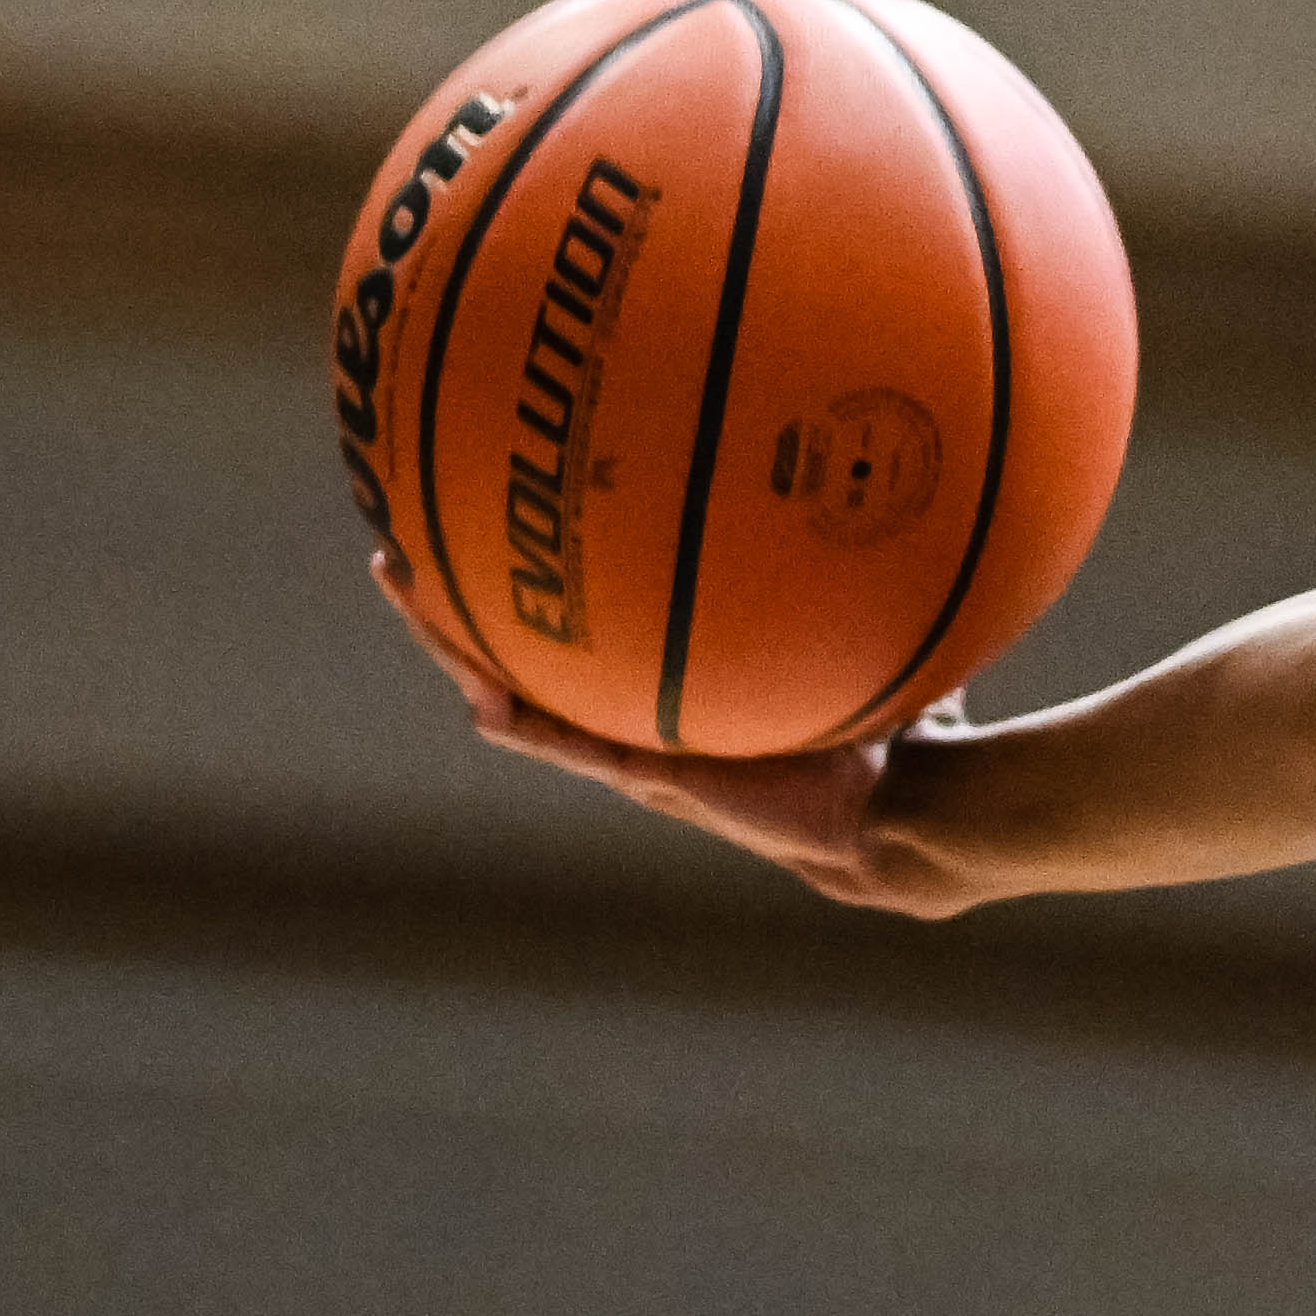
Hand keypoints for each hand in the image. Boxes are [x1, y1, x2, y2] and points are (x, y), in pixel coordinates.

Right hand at [364, 541, 964, 911]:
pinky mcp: (644, 773)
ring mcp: (631, 748)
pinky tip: (471, 680)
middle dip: (471, 604)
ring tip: (404, 582)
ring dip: (458, 642)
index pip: (593, 638)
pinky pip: (554, 737)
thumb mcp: (868, 632)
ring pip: (516, 691)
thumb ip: (874, 580)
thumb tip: (912, 499)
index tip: (510, 532)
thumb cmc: (892, 734)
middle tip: (414, 542)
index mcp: (675, 692)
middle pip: (530, 657)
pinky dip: (511, 710)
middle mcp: (638, 719)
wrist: (893, 817)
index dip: (547, 598)